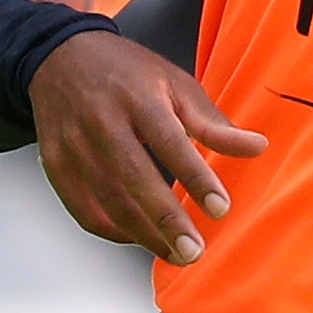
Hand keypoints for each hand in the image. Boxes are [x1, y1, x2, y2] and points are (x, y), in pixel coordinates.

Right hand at [26, 27, 266, 267]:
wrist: (59, 58)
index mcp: (137, 97)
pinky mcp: (56, 166)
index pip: (169, 142)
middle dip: (166, 220)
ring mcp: (74, 146)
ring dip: (144, 235)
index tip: (220, 208)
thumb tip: (257, 148)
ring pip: (109, 201)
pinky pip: (85, 210)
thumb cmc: (125, 72)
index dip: (195, 178)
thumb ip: (212, 122)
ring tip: (176, 255)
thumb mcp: (174, 83)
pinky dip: (113, 232)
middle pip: (134, 178)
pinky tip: (140, 238)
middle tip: (194, 250)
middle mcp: (101, 121)